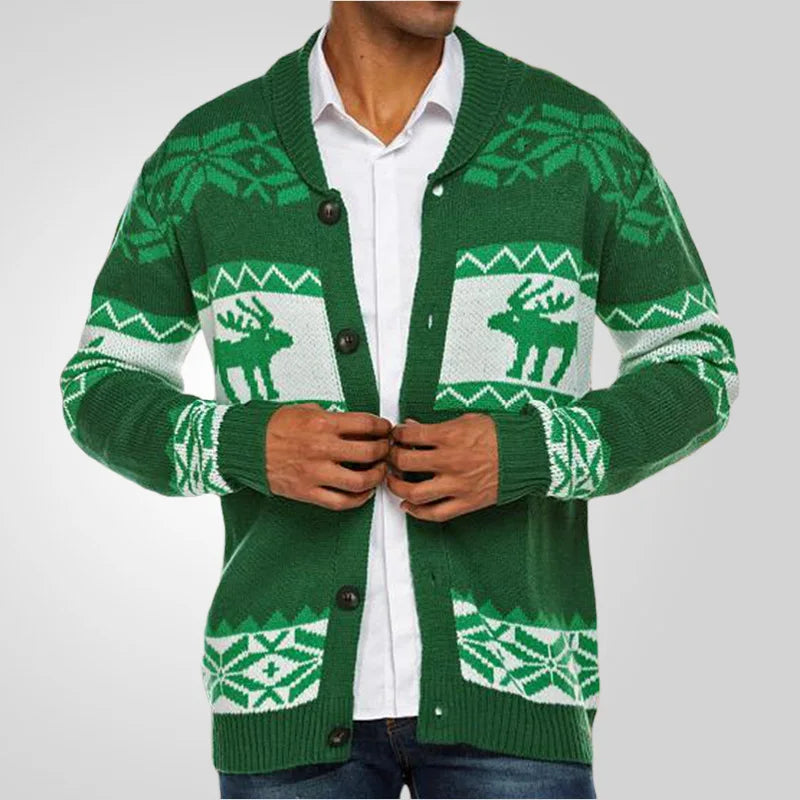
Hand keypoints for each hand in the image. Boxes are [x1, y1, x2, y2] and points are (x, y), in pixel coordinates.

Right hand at [266, 402, 391, 509]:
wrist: (246, 446)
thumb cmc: (274, 426)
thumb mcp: (305, 410)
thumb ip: (332, 417)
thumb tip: (357, 425)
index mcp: (322, 424)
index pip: (366, 425)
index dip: (382, 427)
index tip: (386, 429)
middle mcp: (321, 449)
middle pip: (369, 453)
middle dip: (384, 450)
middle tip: (386, 450)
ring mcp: (315, 473)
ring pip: (360, 481)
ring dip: (376, 476)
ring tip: (378, 472)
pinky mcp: (307, 492)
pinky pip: (340, 502)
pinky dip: (357, 499)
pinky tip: (364, 492)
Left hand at [385, 413, 498, 521]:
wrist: (528, 454)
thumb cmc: (500, 433)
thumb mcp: (468, 419)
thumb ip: (438, 425)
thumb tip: (412, 426)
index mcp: (450, 436)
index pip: (410, 435)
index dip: (397, 435)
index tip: (397, 436)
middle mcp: (450, 461)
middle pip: (405, 462)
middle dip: (392, 458)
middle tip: (390, 457)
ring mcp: (457, 485)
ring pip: (415, 492)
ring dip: (397, 487)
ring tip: (392, 482)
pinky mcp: (467, 502)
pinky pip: (436, 513)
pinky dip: (418, 512)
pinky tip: (408, 506)